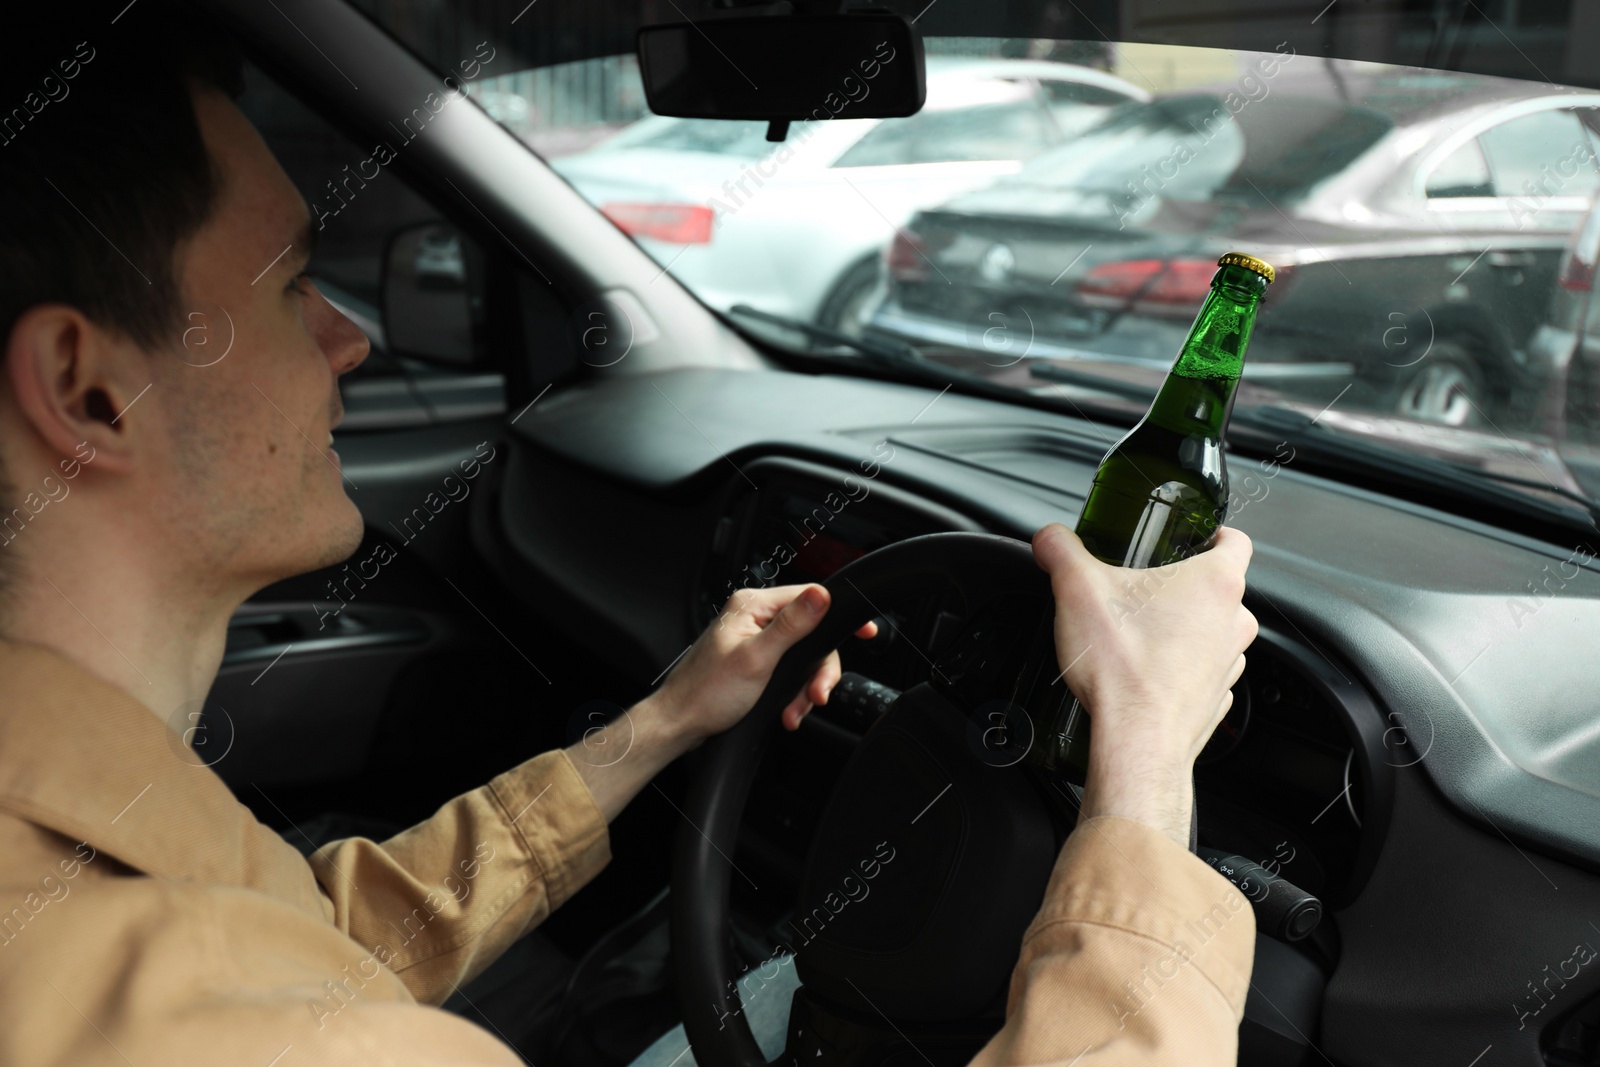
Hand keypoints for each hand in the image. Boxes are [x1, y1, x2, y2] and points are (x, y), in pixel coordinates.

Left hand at [652, 584, 878, 746]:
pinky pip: (788, 671)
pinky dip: (792, 693)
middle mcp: (755, 617)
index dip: (838, 615)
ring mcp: (755, 639)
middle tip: (816, 694)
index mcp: (753, 605)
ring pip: (802, 657)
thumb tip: (821, 595)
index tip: (864, 632)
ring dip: (804, 688)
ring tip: (794, 710)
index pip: (809, 596)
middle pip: (811, 633)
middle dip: (817, 670)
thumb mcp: (757, 658)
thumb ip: (792, 626)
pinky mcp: (755, 661)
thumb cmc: (706, 693)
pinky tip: (786, 710)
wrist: (680, 724)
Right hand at [1032, 523, 1256, 845]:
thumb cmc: (1123, 668)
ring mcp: (1228, 665)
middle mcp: (1232, 623)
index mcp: (1214, 583)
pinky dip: (1181, 671)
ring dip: (1186, 631)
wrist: (1135, 741)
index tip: (1195, 538)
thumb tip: (1050, 538)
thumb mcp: (1077, 590)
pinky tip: (1145, 673)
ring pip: (1214, 633)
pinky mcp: (1215, 701)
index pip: (1236, 540)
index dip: (1215, 534)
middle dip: (1185, 587)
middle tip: (1144, 592)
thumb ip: (1061, 551)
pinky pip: (1203, 675)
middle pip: (1221, 589)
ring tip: (1141, 636)